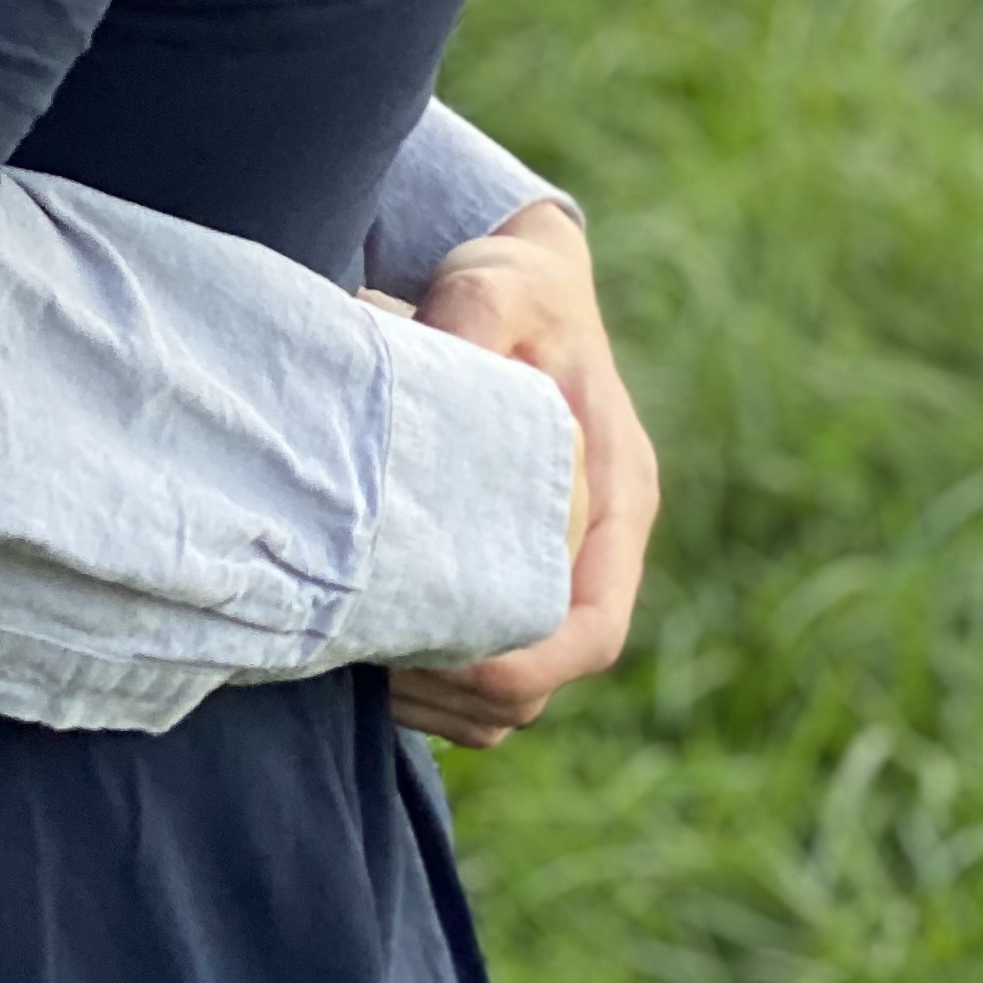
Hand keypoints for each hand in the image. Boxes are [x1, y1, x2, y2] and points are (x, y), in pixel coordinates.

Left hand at [386, 196, 659, 750]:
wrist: (517, 285)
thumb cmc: (512, 288)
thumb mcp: (494, 286)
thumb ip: (471, 320)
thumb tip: (436, 370)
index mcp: (618, 495)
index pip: (595, 625)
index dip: (529, 663)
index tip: (452, 663)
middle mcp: (597, 548)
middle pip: (549, 673)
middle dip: (468, 690)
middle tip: (376, 662)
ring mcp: (556, 567)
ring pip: (515, 688)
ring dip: (447, 698)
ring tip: (364, 662)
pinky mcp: (511, 572)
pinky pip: (484, 666)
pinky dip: (435, 684)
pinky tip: (369, 652)